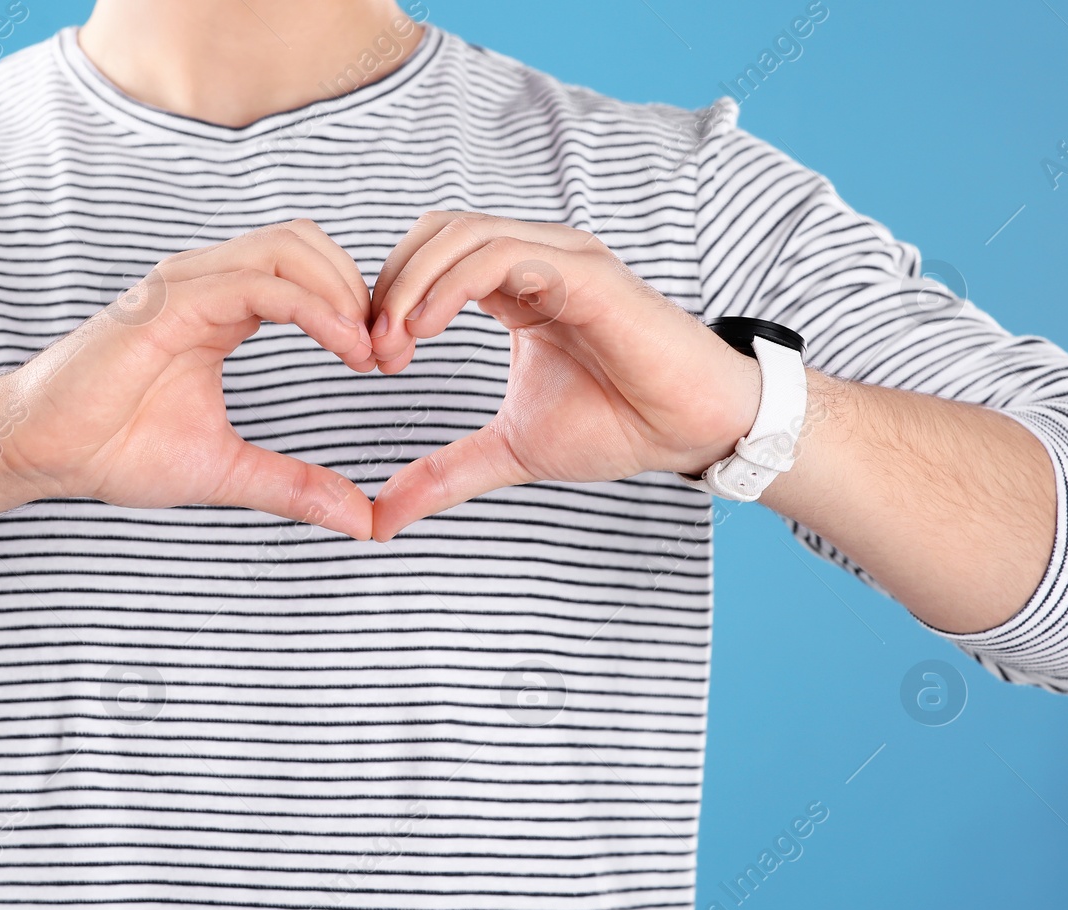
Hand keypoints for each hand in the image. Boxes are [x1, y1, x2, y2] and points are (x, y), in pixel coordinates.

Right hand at [0, 220, 377, 538]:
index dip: (358, 309)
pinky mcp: (169, 302)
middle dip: (363, 291)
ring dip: (346, 292)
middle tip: (390, 356)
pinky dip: (314, 308)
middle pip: (308, 242)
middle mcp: (207, 283)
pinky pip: (260, 283)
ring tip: (370, 353)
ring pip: (291, 247)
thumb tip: (363, 520)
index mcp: (221, 309)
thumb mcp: (228, 471)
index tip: (389, 365)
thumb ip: (295, 485)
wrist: (41, 451)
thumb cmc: (115, 450)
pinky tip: (345, 348)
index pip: (309, 273)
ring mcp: (187, 285)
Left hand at [367, 211, 762, 540]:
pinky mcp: (585, 274)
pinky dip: (451, 283)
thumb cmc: (618, 425)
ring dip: (410, 284)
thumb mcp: (509, 450)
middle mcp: (536, 259)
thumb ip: (444, 473)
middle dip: (390, 286)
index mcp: (516, 286)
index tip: (374, 362)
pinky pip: (502, 255)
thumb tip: (380, 519)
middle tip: (375, 353)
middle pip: (435, 232)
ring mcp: (561, 258)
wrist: (692, 432)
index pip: (430, 256)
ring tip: (394, 344)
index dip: (388, 299)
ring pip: (462, 234)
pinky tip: (426, 328)